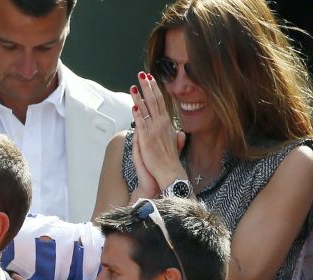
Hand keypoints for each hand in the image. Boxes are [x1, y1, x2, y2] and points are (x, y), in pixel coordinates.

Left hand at [130, 72, 186, 190]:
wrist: (170, 172)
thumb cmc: (170, 160)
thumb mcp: (174, 144)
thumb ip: (174, 136)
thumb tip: (178, 132)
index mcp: (166, 124)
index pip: (161, 102)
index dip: (155, 90)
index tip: (150, 79)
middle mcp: (161, 124)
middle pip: (154, 101)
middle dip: (148, 87)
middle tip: (142, 74)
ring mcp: (154, 131)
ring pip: (146, 110)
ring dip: (140, 97)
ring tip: (134, 86)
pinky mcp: (147, 140)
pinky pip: (142, 125)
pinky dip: (138, 115)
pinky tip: (134, 106)